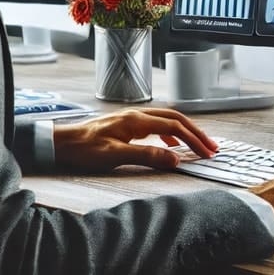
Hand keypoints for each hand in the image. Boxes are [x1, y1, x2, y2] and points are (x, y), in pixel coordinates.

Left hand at [51, 108, 217, 172]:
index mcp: (136, 121)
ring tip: (198, 144)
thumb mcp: (115, 156)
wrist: (60, 142)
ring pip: (167, 120)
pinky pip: (157, 124)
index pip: (174, 127)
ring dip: (185, 131)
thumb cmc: (83, 149)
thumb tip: (175, 159)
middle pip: (176, 119)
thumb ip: (147, 156)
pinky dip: (171, 133)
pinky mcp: (127, 124)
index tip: (206, 152)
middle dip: (196, 132)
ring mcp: (132, 118)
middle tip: (212, 147)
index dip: (193, 139)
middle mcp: (137, 115)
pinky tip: (171, 145)